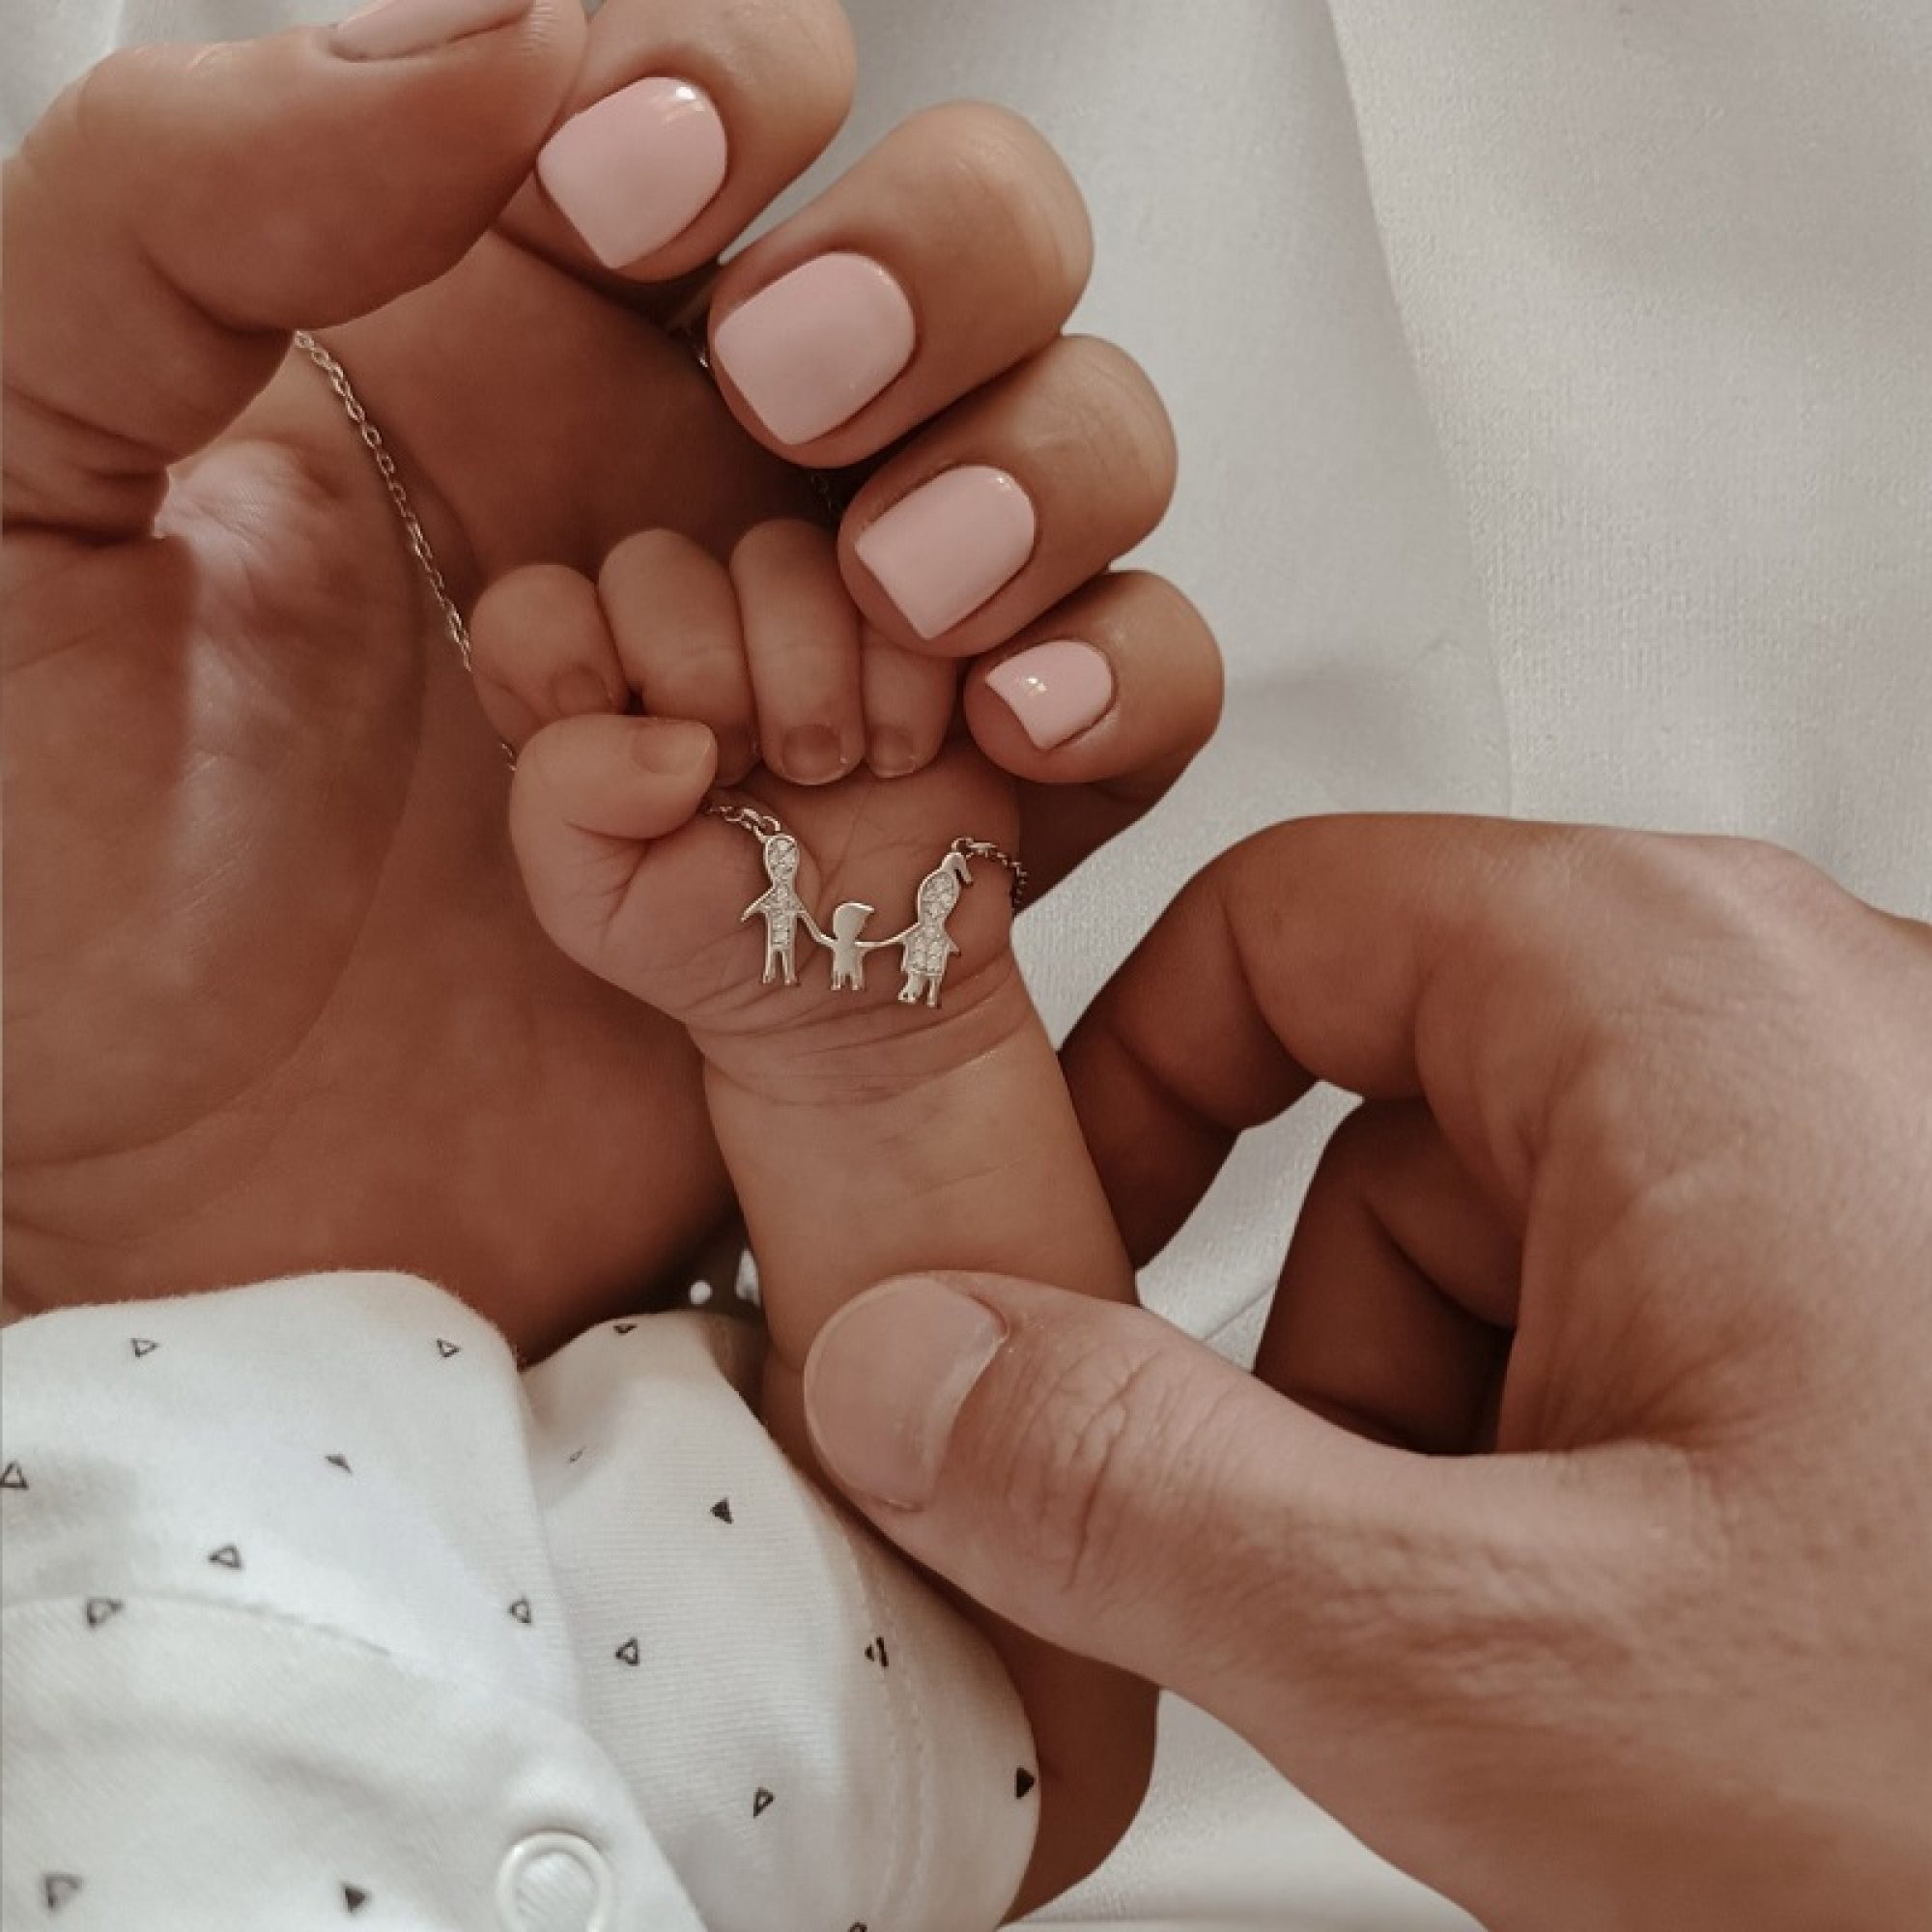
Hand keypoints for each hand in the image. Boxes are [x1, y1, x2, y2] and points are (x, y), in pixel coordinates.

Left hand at [1, 0, 1195, 1353]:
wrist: (170, 1212)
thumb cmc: (51, 891)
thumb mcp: (12, 487)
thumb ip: (185, 202)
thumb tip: (485, 40)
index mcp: (493, 338)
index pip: (711, 98)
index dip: (726, 89)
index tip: (632, 198)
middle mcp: (699, 478)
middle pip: (964, 247)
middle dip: (933, 278)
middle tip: (793, 398)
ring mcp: (833, 660)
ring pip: (1078, 448)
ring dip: (1033, 484)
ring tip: (895, 603)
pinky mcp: (919, 840)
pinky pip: (1122, 706)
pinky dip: (1119, 682)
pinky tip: (1007, 727)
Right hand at [802, 818, 1931, 1930]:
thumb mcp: (1491, 1658)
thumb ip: (1134, 1497)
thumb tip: (910, 1377)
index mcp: (1673, 993)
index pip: (1271, 921)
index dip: (1116, 1094)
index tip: (1043, 1274)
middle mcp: (1789, 1031)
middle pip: (1376, 1134)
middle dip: (1317, 1381)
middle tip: (1364, 1585)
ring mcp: (1858, 1175)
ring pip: (1502, 1274)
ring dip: (1453, 1475)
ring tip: (1569, 1667)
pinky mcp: (1897, 1319)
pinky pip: (1636, 1357)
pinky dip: (1581, 1508)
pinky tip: (1680, 1671)